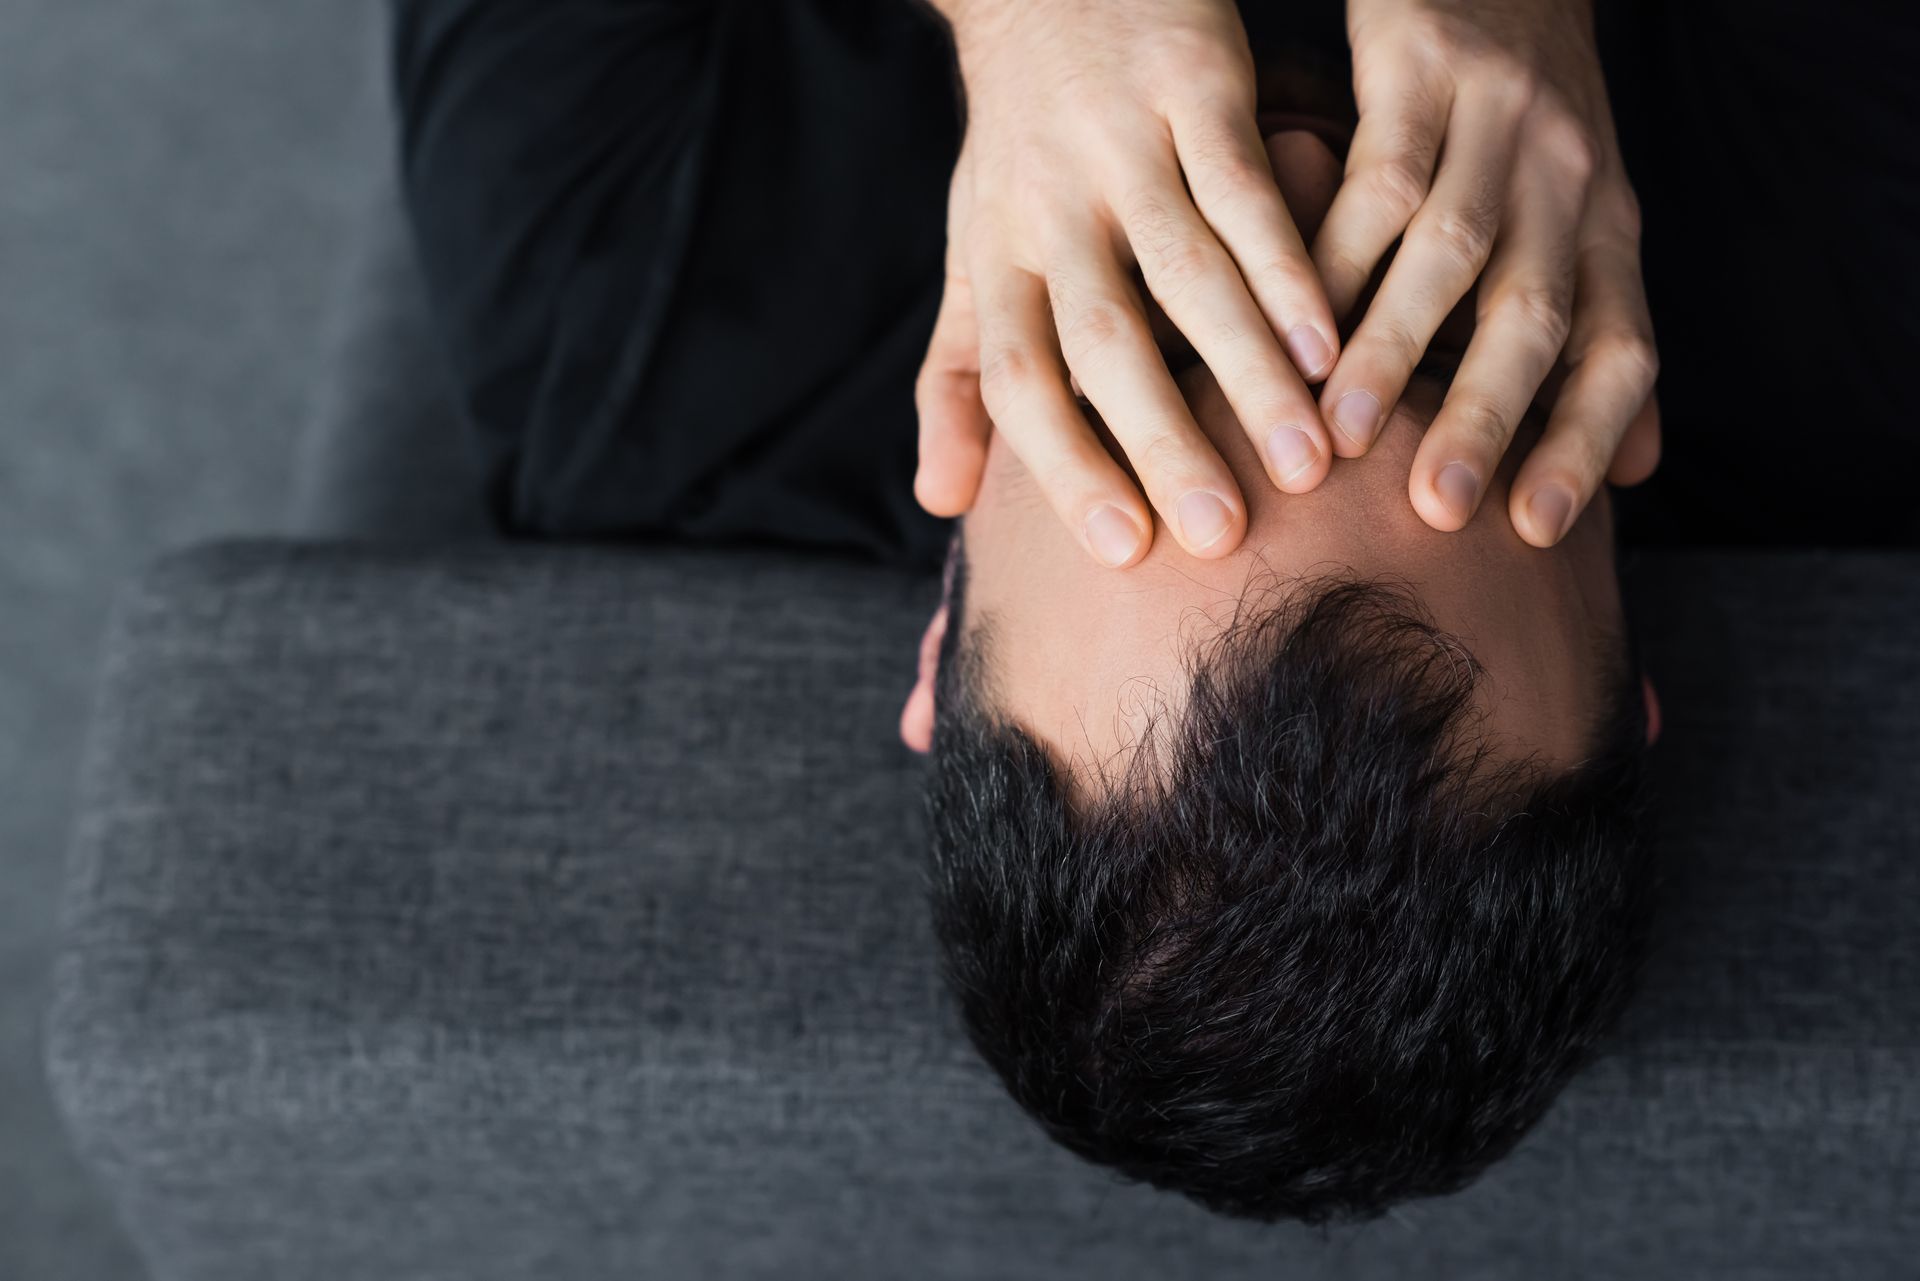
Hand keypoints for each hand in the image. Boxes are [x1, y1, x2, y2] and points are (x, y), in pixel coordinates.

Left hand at [913, 0, 1341, 566]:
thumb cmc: (1021, 150)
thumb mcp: (975, 255)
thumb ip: (959, 379)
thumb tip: (942, 502)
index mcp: (997, 259)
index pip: (1018, 378)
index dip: (1063, 463)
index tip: (1121, 548)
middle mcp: (1052, 210)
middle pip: (1102, 342)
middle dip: (1160, 441)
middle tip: (1220, 534)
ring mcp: (1123, 147)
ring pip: (1187, 274)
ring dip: (1246, 371)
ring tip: (1307, 458)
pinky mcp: (1195, 89)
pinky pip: (1245, 190)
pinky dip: (1287, 265)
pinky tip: (1330, 339)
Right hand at [1312, 0, 1660, 546]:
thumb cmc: (1530, 117)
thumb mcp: (1588, 218)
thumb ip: (1599, 338)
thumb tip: (1638, 470)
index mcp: (1610, 226)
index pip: (1619, 349)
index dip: (1582, 441)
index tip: (1530, 529)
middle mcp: (1570, 177)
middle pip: (1535, 313)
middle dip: (1487, 417)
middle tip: (1434, 506)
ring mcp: (1500, 120)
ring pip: (1451, 252)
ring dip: (1394, 351)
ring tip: (1338, 434)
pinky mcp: (1423, 70)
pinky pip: (1377, 180)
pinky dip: (1331, 256)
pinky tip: (1289, 319)